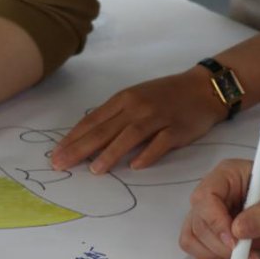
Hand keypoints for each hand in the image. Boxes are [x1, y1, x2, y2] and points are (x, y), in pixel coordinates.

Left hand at [51, 67, 226, 173]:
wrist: (203, 88)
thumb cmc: (166, 95)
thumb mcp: (136, 98)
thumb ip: (115, 117)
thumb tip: (88, 138)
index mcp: (124, 99)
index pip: (92, 121)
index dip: (73, 138)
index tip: (55, 153)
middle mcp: (137, 107)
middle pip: (104, 129)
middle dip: (80, 148)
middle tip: (61, 164)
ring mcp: (158, 117)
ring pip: (129, 136)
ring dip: (110, 153)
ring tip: (94, 170)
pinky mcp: (177, 129)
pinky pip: (160, 143)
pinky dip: (148, 154)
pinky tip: (135, 166)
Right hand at [179, 160, 259, 258]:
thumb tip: (237, 231)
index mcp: (226, 176)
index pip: (205, 198)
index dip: (215, 222)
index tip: (235, 241)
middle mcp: (213, 194)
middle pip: (197, 222)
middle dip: (218, 244)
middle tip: (247, 255)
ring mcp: (212, 216)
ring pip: (193, 238)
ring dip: (213, 256)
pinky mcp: (216, 236)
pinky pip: (199, 252)